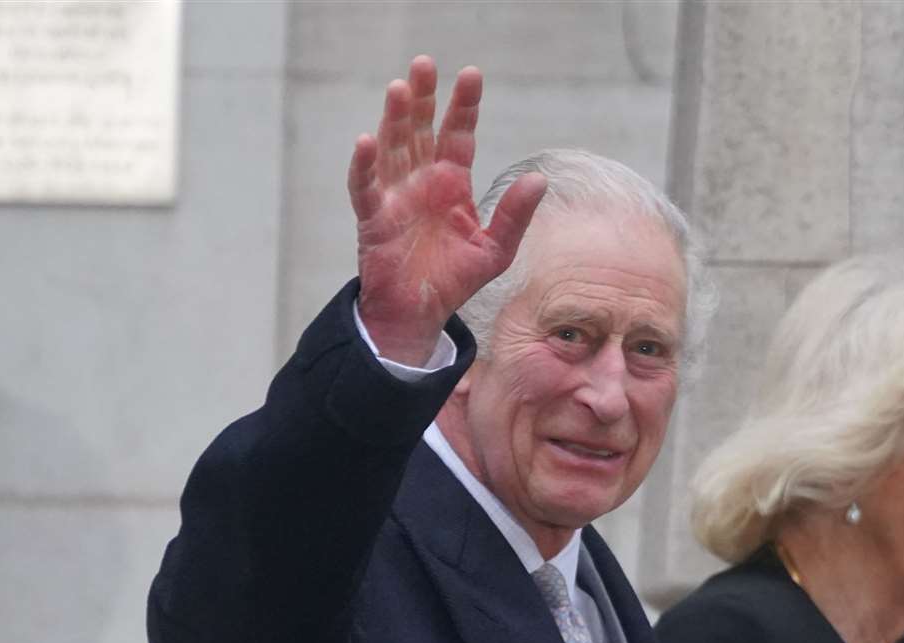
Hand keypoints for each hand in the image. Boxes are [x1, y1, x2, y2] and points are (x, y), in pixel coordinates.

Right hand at [348, 56, 547, 363]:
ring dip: (394, 120)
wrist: (420, 315)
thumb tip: (539, 179)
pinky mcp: (374, 219)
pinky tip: (366, 142)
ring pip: (392, 149)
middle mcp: (421, 182)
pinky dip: (364, 166)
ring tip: (399, 88)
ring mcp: (395, 197)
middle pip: (419, 130)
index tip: (471, 74)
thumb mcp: (495, 249)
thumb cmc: (454, 280)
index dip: (463, 105)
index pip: (457, 134)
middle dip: (422, 98)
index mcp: (451, 183)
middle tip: (424, 64)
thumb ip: (514, 215)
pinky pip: (366, 188)